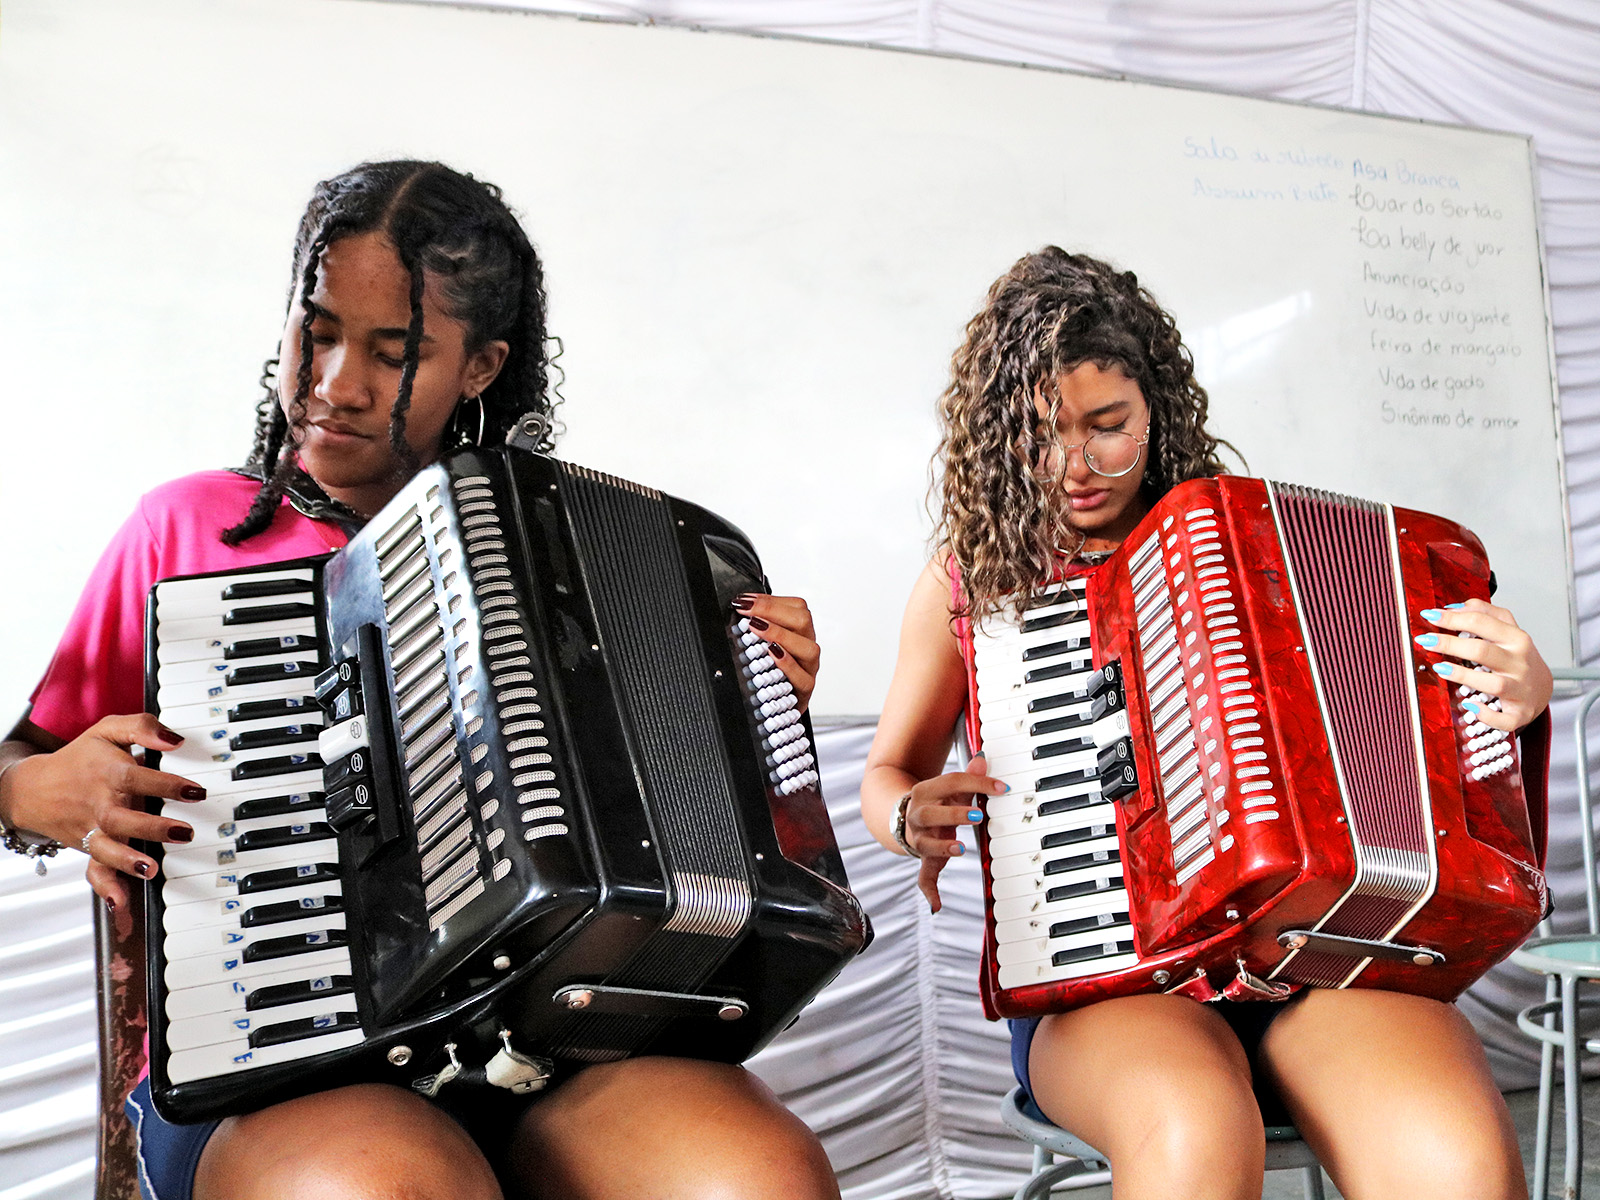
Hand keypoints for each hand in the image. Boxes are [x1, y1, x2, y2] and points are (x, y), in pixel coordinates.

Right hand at [2, 715, 205, 909]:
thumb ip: (142, 727)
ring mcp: (92, 830)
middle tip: (184, 832)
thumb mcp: (108, 731)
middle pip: (122, 818)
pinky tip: (120, 902)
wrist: (34, 787)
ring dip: (128, 861)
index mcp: (108, 774)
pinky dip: (105, 887)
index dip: (166, 784)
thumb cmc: (83, 757)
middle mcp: (100, 804)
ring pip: (106, 849)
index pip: (137, 778)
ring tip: (151, 869)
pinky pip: (94, 871)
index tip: (195, 791)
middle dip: (153, 828)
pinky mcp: (88, 848)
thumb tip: (175, 738)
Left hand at [733, 594, 820, 711]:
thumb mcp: (762, 644)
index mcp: (800, 632)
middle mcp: (806, 647)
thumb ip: (756, 625)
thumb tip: (738, 606)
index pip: (796, 607)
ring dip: (780, 634)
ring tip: (758, 629)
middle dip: (772, 612)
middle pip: (803, 621)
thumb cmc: (769, 671)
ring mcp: (808, 668)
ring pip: (808, 647)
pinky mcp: (805, 690)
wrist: (775, 706)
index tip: (744, 601)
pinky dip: (788, 664)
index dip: (769, 601)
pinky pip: (803, 677)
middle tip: (747, 612)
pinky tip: (773, 655)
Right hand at [901, 754, 1006, 912]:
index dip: (977, 783)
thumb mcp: (951, 788)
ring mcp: (919, 837)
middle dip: (954, 814)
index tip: (1003, 788)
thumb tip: (983, 759)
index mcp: (926, 791)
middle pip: (932, 813)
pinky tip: (937, 905)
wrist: (905, 817)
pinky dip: (930, 891)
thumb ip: (969, 778)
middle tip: (979, 816)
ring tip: (959, 848)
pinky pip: (923, 877)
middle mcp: (918, 814)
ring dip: (942, 847)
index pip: (951, 782)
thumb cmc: (938, 802)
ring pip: (925, 843)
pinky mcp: (924, 858)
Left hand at [1416, 598, 1552, 731]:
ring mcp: (1521, 690)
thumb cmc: (1516, 656)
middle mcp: (1519, 663)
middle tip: (1425, 640)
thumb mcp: (1506, 629)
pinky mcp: (1519, 713)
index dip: (1453, 618)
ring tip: (1439, 667)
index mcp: (1516, 639)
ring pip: (1493, 684)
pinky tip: (1469, 706)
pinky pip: (1504, 719)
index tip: (1429, 615)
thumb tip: (1452, 607)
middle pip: (1483, 651)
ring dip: (1463, 676)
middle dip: (1451, 644)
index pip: (1482, 623)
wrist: (1543, 688)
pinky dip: (1487, 715)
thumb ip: (1483, 613)